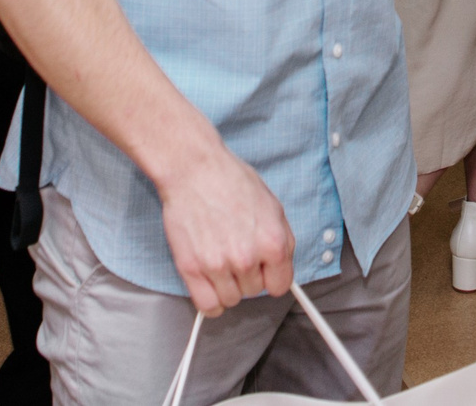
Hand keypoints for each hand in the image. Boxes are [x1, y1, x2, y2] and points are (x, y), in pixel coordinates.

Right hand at [155, 137, 296, 314]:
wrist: (194, 169)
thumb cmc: (231, 181)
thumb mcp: (273, 206)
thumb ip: (282, 240)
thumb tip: (283, 268)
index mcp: (273, 243)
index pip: (280, 286)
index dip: (272, 276)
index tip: (263, 270)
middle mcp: (247, 259)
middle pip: (254, 291)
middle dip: (248, 275)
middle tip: (236, 251)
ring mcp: (217, 266)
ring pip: (231, 300)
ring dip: (228, 286)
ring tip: (221, 260)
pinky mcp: (191, 269)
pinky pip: (208, 306)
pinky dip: (211, 302)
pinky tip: (211, 284)